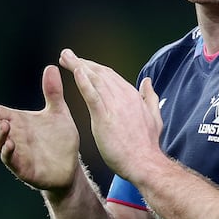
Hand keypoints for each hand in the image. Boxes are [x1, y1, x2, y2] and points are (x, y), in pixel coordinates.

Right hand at [0, 64, 80, 192]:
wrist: (70, 167)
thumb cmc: (61, 139)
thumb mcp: (58, 113)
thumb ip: (53, 92)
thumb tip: (51, 66)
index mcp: (19, 122)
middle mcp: (13, 136)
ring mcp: (16, 153)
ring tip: (5, 124)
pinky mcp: (22, 168)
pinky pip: (11, 160)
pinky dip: (8, 152)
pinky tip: (10, 144)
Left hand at [59, 48, 163, 181]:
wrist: (145, 163)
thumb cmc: (147, 145)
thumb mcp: (154, 116)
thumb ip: (150, 97)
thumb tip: (148, 81)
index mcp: (132, 96)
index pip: (110, 76)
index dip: (94, 67)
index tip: (81, 63)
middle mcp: (124, 97)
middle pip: (100, 74)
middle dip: (82, 62)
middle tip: (66, 55)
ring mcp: (115, 106)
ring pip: (95, 80)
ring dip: (78, 66)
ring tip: (65, 58)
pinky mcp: (105, 118)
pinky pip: (93, 96)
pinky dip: (84, 82)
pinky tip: (76, 71)